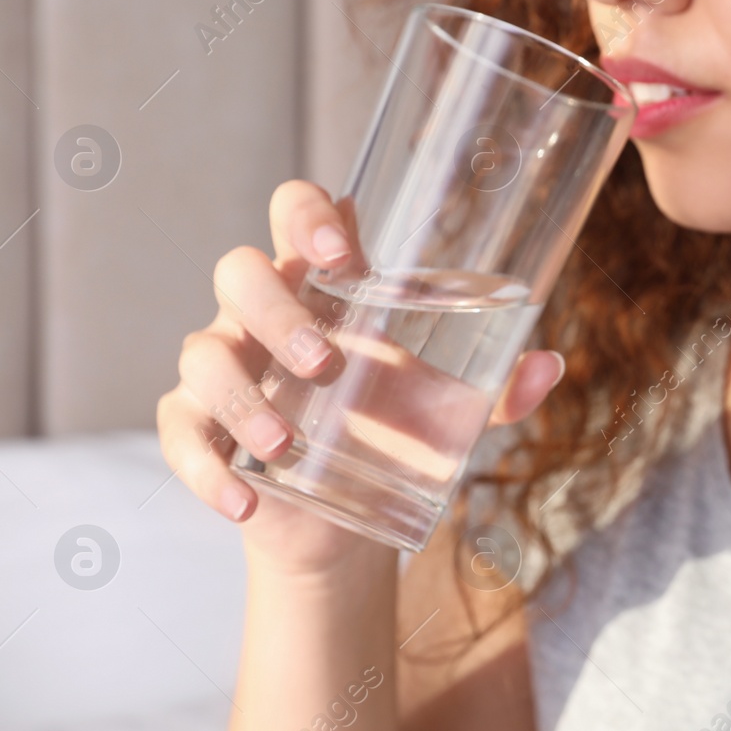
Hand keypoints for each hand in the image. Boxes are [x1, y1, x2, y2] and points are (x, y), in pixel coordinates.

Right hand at [154, 179, 564, 576]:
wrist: (351, 519)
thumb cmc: (395, 430)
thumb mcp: (452, 408)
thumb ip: (501, 388)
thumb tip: (550, 365)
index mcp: (321, 283)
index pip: (294, 211)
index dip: (306, 214)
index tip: (342, 250)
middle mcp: (262, 313)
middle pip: (239, 272)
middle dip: (277, 313)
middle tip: (328, 364)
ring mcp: (224, 368)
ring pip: (203, 354)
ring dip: (244, 400)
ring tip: (290, 447)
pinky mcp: (199, 429)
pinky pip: (180, 434)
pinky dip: (207, 468)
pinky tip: (245, 501)